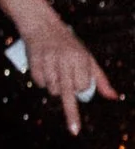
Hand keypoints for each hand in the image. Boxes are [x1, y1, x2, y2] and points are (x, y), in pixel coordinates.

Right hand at [23, 21, 117, 135]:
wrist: (42, 26)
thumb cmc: (69, 46)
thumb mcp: (87, 58)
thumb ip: (100, 79)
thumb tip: (113, 97)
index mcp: (80, 57)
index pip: (82, 85)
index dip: (81, 87)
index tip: (79, 83)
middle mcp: (65, 58)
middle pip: (67, 90)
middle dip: (70, 109)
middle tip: (73, 122)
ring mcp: (48, 59)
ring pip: (53, 89)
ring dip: (54, 87)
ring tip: (54, 75)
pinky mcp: (34, 61)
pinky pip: (39, 83)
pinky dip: (42, 82)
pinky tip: (44, 73)